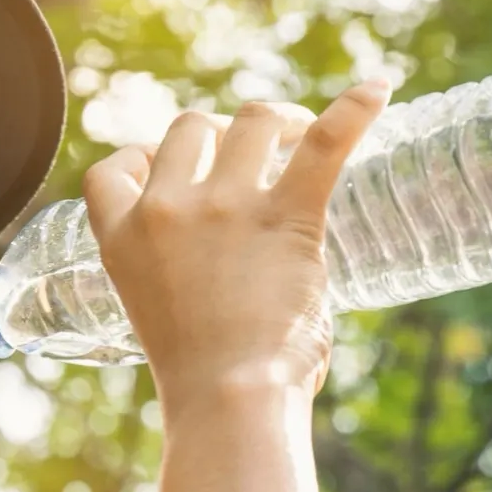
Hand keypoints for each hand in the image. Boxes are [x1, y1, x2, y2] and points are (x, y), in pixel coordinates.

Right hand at [80, 80, 391, 412]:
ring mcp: (224, 207)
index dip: (140, 158)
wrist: (228, 402)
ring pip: (248, 121)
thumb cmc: (202, 384)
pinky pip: (325, 142)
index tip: (167, 169)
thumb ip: (178, 278)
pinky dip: (355, 109)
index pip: (111, 170)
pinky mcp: (285, 215)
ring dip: (274, 121)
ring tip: (298, 135)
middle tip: (254, 154)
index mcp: (121, 240)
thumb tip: (237, 280)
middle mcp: (165, 210)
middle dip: (219, 132)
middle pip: (188, 128)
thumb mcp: (159, 317)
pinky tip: (380, 90)